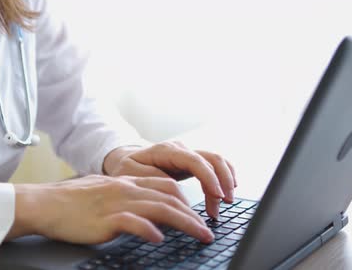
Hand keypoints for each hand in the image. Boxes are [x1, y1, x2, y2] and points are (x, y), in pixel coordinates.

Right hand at [7, 175, 213, 243]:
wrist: (44, 203)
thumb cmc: (70, 201)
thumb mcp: (102, 191)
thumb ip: (124, 196)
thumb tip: (141, 209)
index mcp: (126, 181)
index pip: (166, 185)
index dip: (186, 200)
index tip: (198, 214)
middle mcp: (126, 188)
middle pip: (170, 197)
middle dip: (193, 214)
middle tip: (207, 230)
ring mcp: (117, 203)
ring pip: (160, 209)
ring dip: (185, 223)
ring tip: (200, 235)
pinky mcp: (106, 219)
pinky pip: (134, 223)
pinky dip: (149, 230)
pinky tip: (159, 238)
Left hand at [103, 142, 236, 217]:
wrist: (124, 160)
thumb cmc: (126, 168)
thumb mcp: (130, 174)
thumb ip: (151, 179)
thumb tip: (174, 192)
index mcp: (165, 150)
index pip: (194, 160)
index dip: (208, 177)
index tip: (217, 195)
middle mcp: (180, 149)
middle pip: (211, 158)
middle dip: (223, 180)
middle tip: (225, 202)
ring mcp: (188, 154)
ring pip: (216, 161)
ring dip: (226, 180)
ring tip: (226, 202)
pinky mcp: (192, 162)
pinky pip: (214, 165)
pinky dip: (224, 177)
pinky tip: (227, 191)